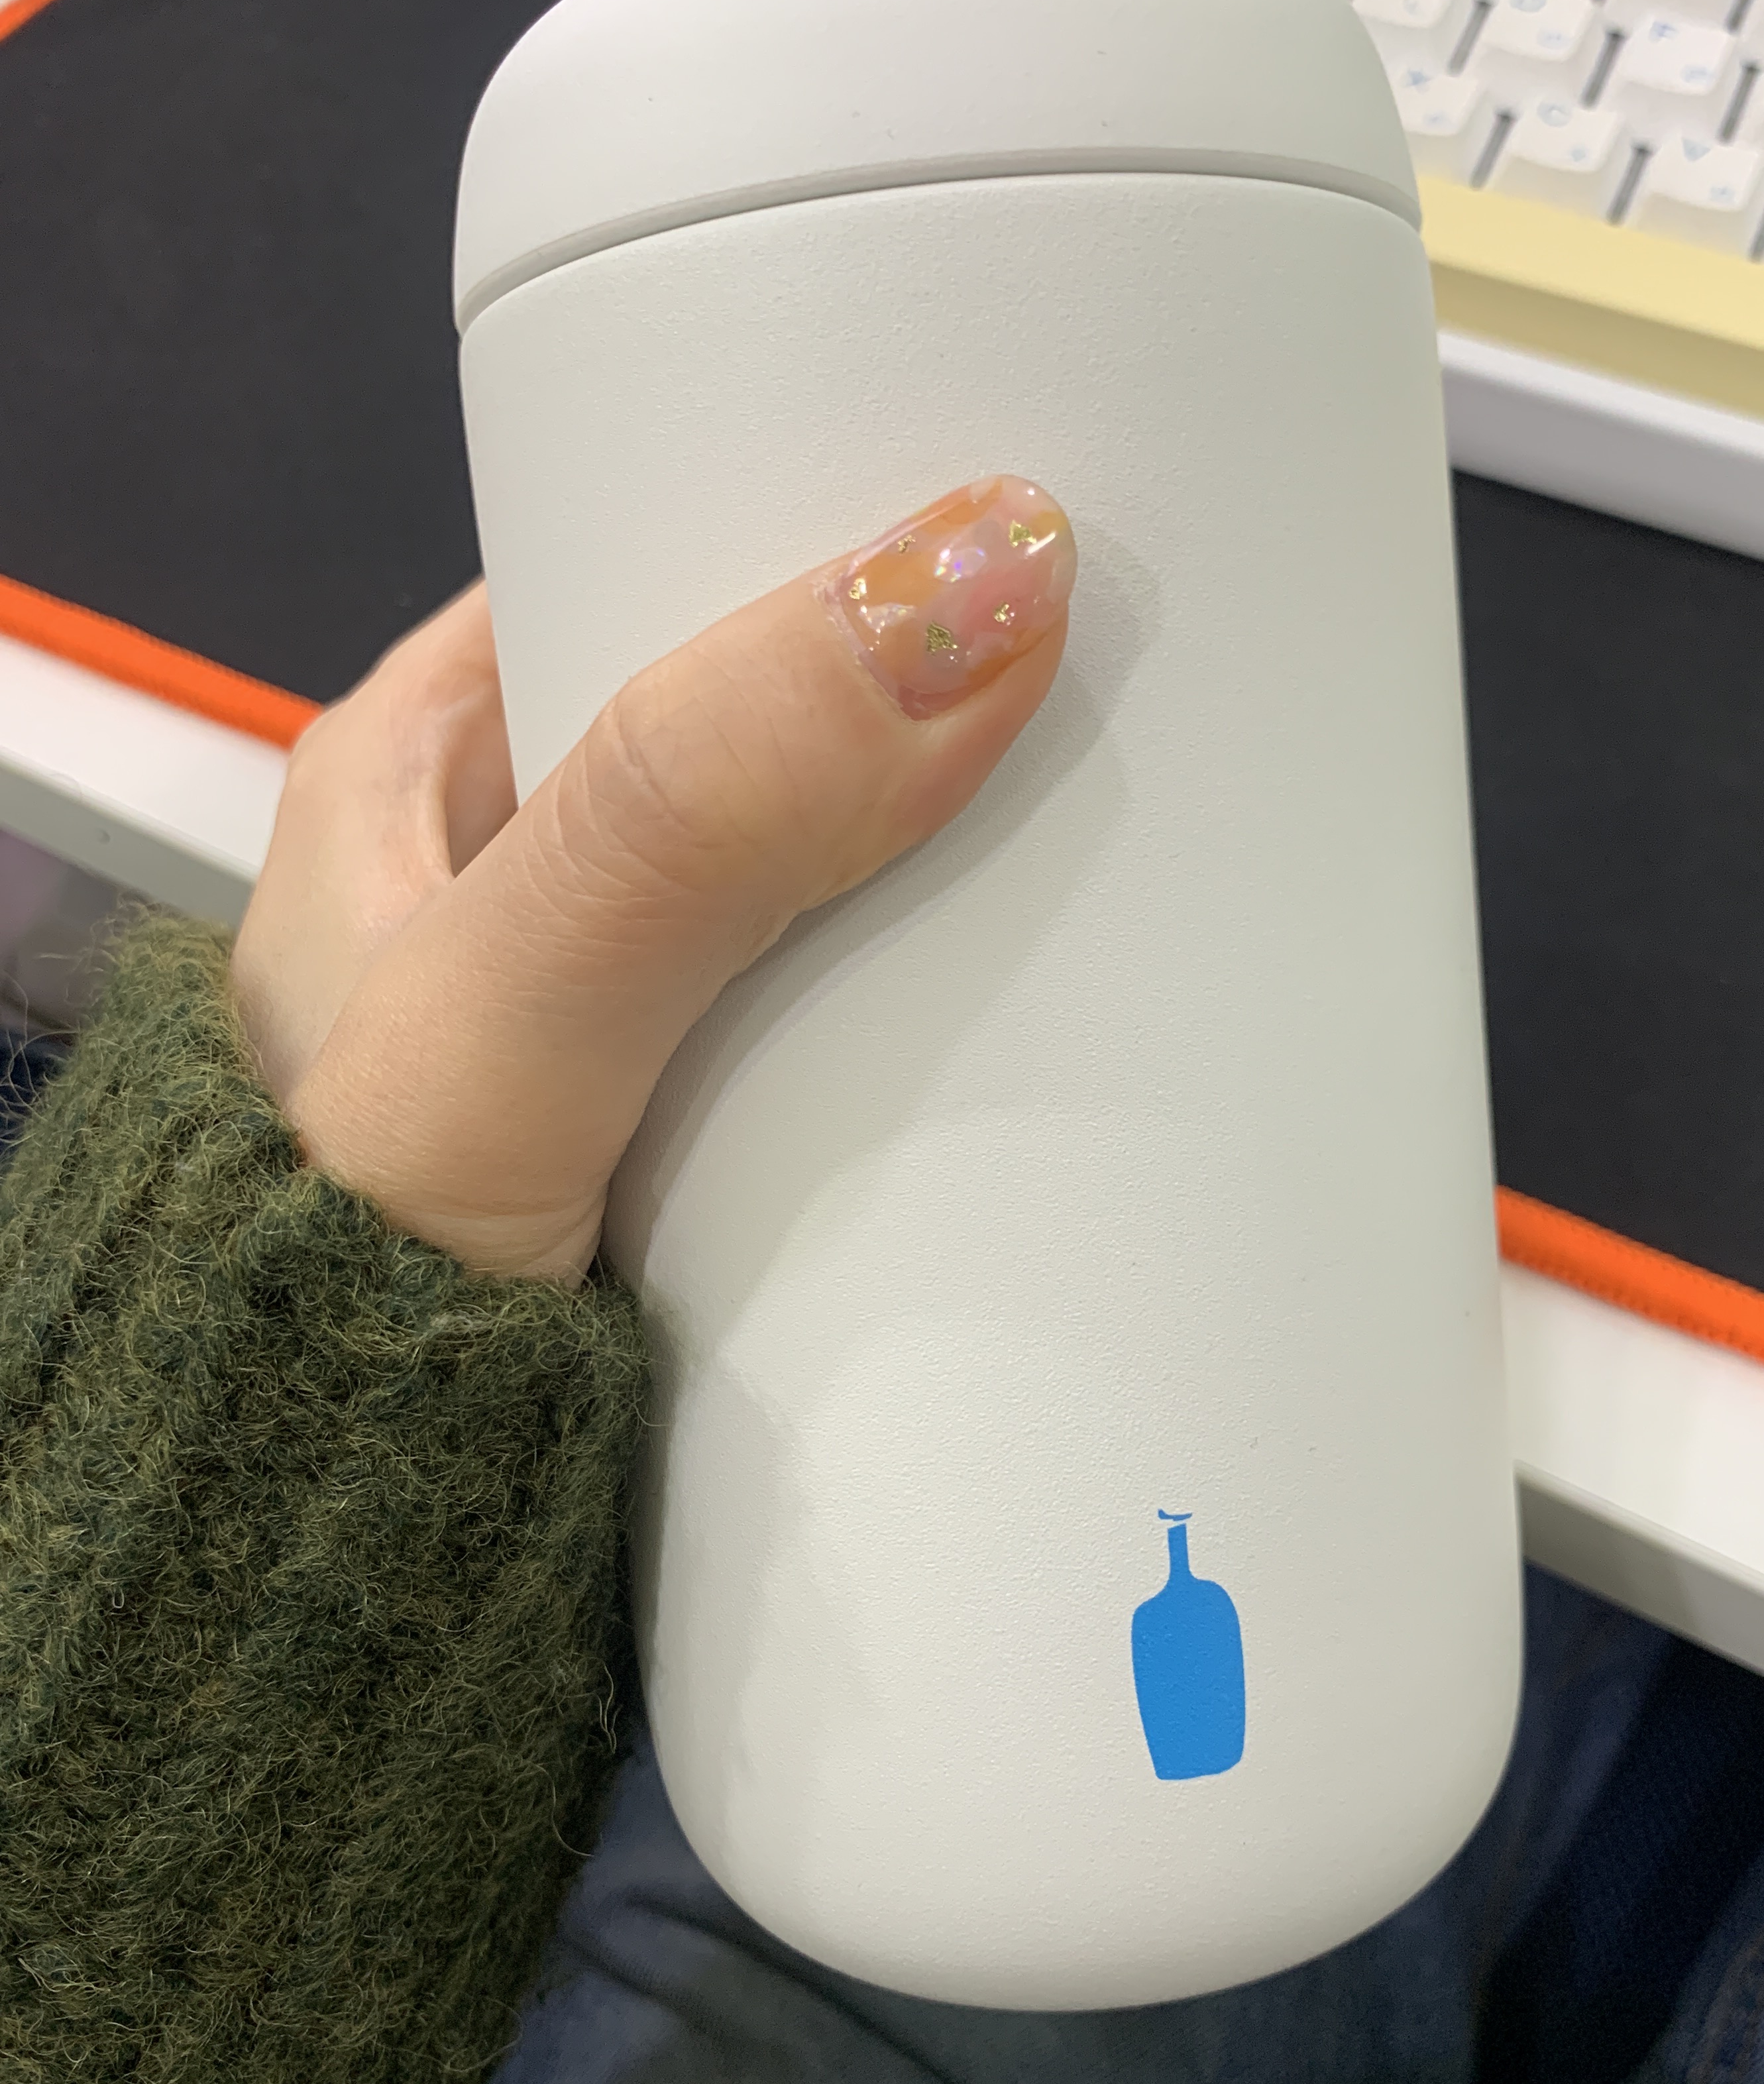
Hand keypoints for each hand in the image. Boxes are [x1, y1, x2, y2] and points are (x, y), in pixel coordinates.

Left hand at [231, 477, 1075, 1280]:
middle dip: (909, 703)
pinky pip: (841, 1025)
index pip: (628, 553)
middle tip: (1099, 677)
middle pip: (753, 720)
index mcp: (415, 768)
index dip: (798, 514)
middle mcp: (516, 874)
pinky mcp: (689, 1139)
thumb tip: (960, 587)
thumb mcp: (503, 1017)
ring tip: (1114, 832)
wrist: (336, 1577)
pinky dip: (933, 1018)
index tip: (988, 505)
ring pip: (815, 878)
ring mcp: (612, 1010)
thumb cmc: (329, 1286)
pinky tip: (1035, 1018)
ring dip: (942, 876)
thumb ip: (690, 820)